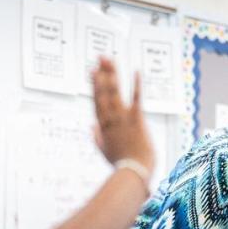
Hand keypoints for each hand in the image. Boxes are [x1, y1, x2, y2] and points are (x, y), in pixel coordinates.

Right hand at [91, 57, 154, 172]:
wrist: (135, 171)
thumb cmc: (121, 164)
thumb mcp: (105, 152)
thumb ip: (97, 138)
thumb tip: (90, 127)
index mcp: (103, 127)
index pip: (97, 101)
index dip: (94, 85)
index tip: (92, 71)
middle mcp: (110, 119)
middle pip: (104, 93)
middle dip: (102, 74)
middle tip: (100, 57)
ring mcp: (123, 118)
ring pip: (115, 92)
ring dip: (112, 74)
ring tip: (110, 60)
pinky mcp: (137, 119)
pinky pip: (136, 98)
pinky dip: (136, 84)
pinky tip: (136, 71)